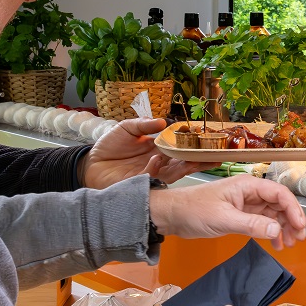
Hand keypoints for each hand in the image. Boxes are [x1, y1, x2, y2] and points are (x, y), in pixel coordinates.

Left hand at [83, 117, 201, 188]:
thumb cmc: (110, 145)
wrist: (91, 163)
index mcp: (159, 148)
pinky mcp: (142, 183)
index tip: (209, 141)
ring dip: (184, 166)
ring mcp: (152, 174)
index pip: (181, 147)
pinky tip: (156, 159)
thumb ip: (144, 125)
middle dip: (199, 160)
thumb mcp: (127, 128)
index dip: (194, 145)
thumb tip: (163, 121)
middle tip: (214, 156)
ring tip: (194, 160)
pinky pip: (154, 176)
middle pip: (185, 162)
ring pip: (174, 172)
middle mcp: (160, 163)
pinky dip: (156, 168)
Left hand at [149, 175, 305, 249]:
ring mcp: (246, 203)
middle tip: (298, 239)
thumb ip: (251, 224)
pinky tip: (275, 243)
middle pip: (280, 203)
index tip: (301, 227)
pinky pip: (262, 221)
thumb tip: (277, 230)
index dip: (294, 210)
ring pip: (273, 213)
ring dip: (283, 228)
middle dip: (291, 220)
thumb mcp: (224, 218)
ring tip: (288, 244)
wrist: (172, 214)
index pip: (279, 194)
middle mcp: (250, 192)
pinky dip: (270, 231)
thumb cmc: (194, 210)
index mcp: (248, 185)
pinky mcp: (240, 214)